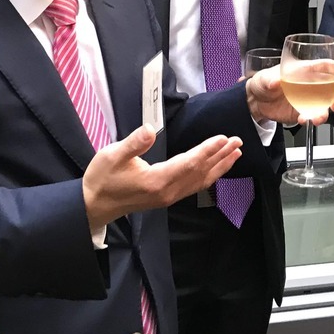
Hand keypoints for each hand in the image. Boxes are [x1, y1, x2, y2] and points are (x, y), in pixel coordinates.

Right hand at [83, 125, 241, 231]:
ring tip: (235, 153)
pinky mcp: (167, 197)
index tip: (223, 138)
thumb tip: (150, 128)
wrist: (95, 204)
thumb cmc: (103, 178)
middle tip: (238, 141)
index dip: (207, 150)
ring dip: (219, 166)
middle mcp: (167, 191)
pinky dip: (209, 176)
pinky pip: (194, 186)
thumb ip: (133, 143)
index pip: (189, 163)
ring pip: (200, 181)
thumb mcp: (112, 155)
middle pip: (200, 172)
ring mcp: (169, 196)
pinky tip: (216, 170)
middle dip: (220, 156)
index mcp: (156, 180)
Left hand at [245, 62, 333, 126]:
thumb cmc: (262, 83)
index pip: (322, 66)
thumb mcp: (263, 78)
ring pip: (324, 105)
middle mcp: (309, 84)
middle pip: (330, 88)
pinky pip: (311, 116)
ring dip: (325, 112)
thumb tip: (275, 81)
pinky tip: (303, 120)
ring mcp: (307, 99)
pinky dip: (310, 119)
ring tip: (318, 118)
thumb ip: (270, 80)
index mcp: (302, 70)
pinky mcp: (302, 112)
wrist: (256, 103)